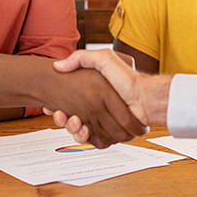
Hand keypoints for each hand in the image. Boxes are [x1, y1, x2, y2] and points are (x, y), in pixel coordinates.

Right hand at [51, 49, 171, 142]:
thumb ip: (82, 57)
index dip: (58, 104)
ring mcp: (101, 119)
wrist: (144, 98)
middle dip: (62, 118)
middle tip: (61, 114)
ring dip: (71, 127)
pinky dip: (83, 137)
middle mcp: (96, 106)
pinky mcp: (106, 132)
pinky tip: (83, 130)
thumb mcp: (104, 58)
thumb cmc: (127, 78)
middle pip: (70, 116)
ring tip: (73, 121)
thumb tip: (59, 66)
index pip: (69, 99)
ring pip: (77, 129)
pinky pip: (90, 139)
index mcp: (93, 91)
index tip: (52, 105)